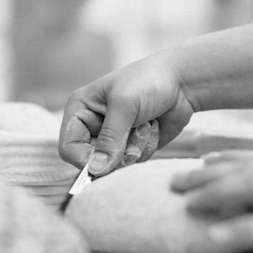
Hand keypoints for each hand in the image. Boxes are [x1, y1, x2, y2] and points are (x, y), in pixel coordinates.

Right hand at [59, 55, 194, 175]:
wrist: (183, 81)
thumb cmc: (149, 81)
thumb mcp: (125, 105)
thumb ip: (109, 139)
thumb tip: (95, 170)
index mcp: (80, 109)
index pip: (68, 148)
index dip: (83, 160)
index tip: (104, 163)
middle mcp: (93, 125)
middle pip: (92, 161)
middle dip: (116, 153)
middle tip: (134, 132)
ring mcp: (113, 137)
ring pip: (115, 164)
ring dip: (135, 146)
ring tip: (146, 123)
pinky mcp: (132, 145)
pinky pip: (133, 162)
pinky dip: (146, 146)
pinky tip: (153, 126)